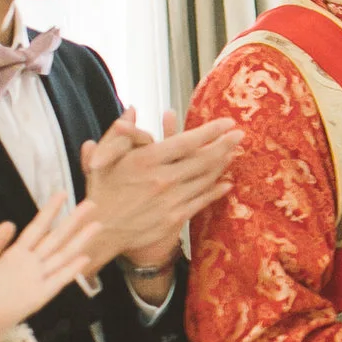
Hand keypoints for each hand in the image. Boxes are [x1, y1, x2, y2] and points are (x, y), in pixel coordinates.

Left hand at [0, 197, 103, 341]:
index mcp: (15, 255)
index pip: (36, 228)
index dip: (50, 211)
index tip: (62, 194)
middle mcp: (30, 265)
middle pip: (56, 238)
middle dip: (73, 221)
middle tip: (91, 204)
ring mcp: (36, 280)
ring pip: (62, 256)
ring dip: (80, 241)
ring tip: (96, 225)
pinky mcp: (38, 297)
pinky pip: (57, 281)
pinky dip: (70, 271)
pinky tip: (84, 259)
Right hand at [81, 109, 241, 267]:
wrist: (102, 231)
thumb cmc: (101, 192)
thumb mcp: (102, 158)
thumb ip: (119, 133)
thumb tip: (132, 109)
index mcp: (145, 161)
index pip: (185, 141)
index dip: (210, 131)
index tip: (226, 123)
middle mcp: (162, 179)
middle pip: (202, 159)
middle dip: (224, 145)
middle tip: (240, 135)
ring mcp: (171, 200)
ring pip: (205, 179)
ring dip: (223, 165)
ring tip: (235, 153)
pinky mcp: (175, 217)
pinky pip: (202, 201)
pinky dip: (216, 191)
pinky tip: (227, 183)